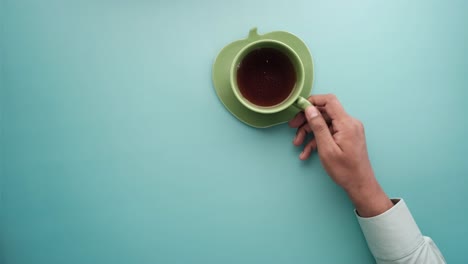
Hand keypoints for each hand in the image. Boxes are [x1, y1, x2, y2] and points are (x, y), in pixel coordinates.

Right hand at [289, 94, 392, 216]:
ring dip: (309, 132)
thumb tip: (310, 109)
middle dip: (306, 119)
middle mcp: (349, 123)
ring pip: (324, 124)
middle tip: (292, 127)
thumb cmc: (345, 170)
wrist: (360, 185)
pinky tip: (306, 152)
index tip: (298, 108)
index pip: (329, 101)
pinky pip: (329, 133)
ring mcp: (349, 130)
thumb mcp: (326, 149)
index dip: (312, 101)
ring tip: (298, 144)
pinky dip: (317, 140)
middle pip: (324, 112)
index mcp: (346, 123)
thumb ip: (318, 126)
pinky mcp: (346, 137)